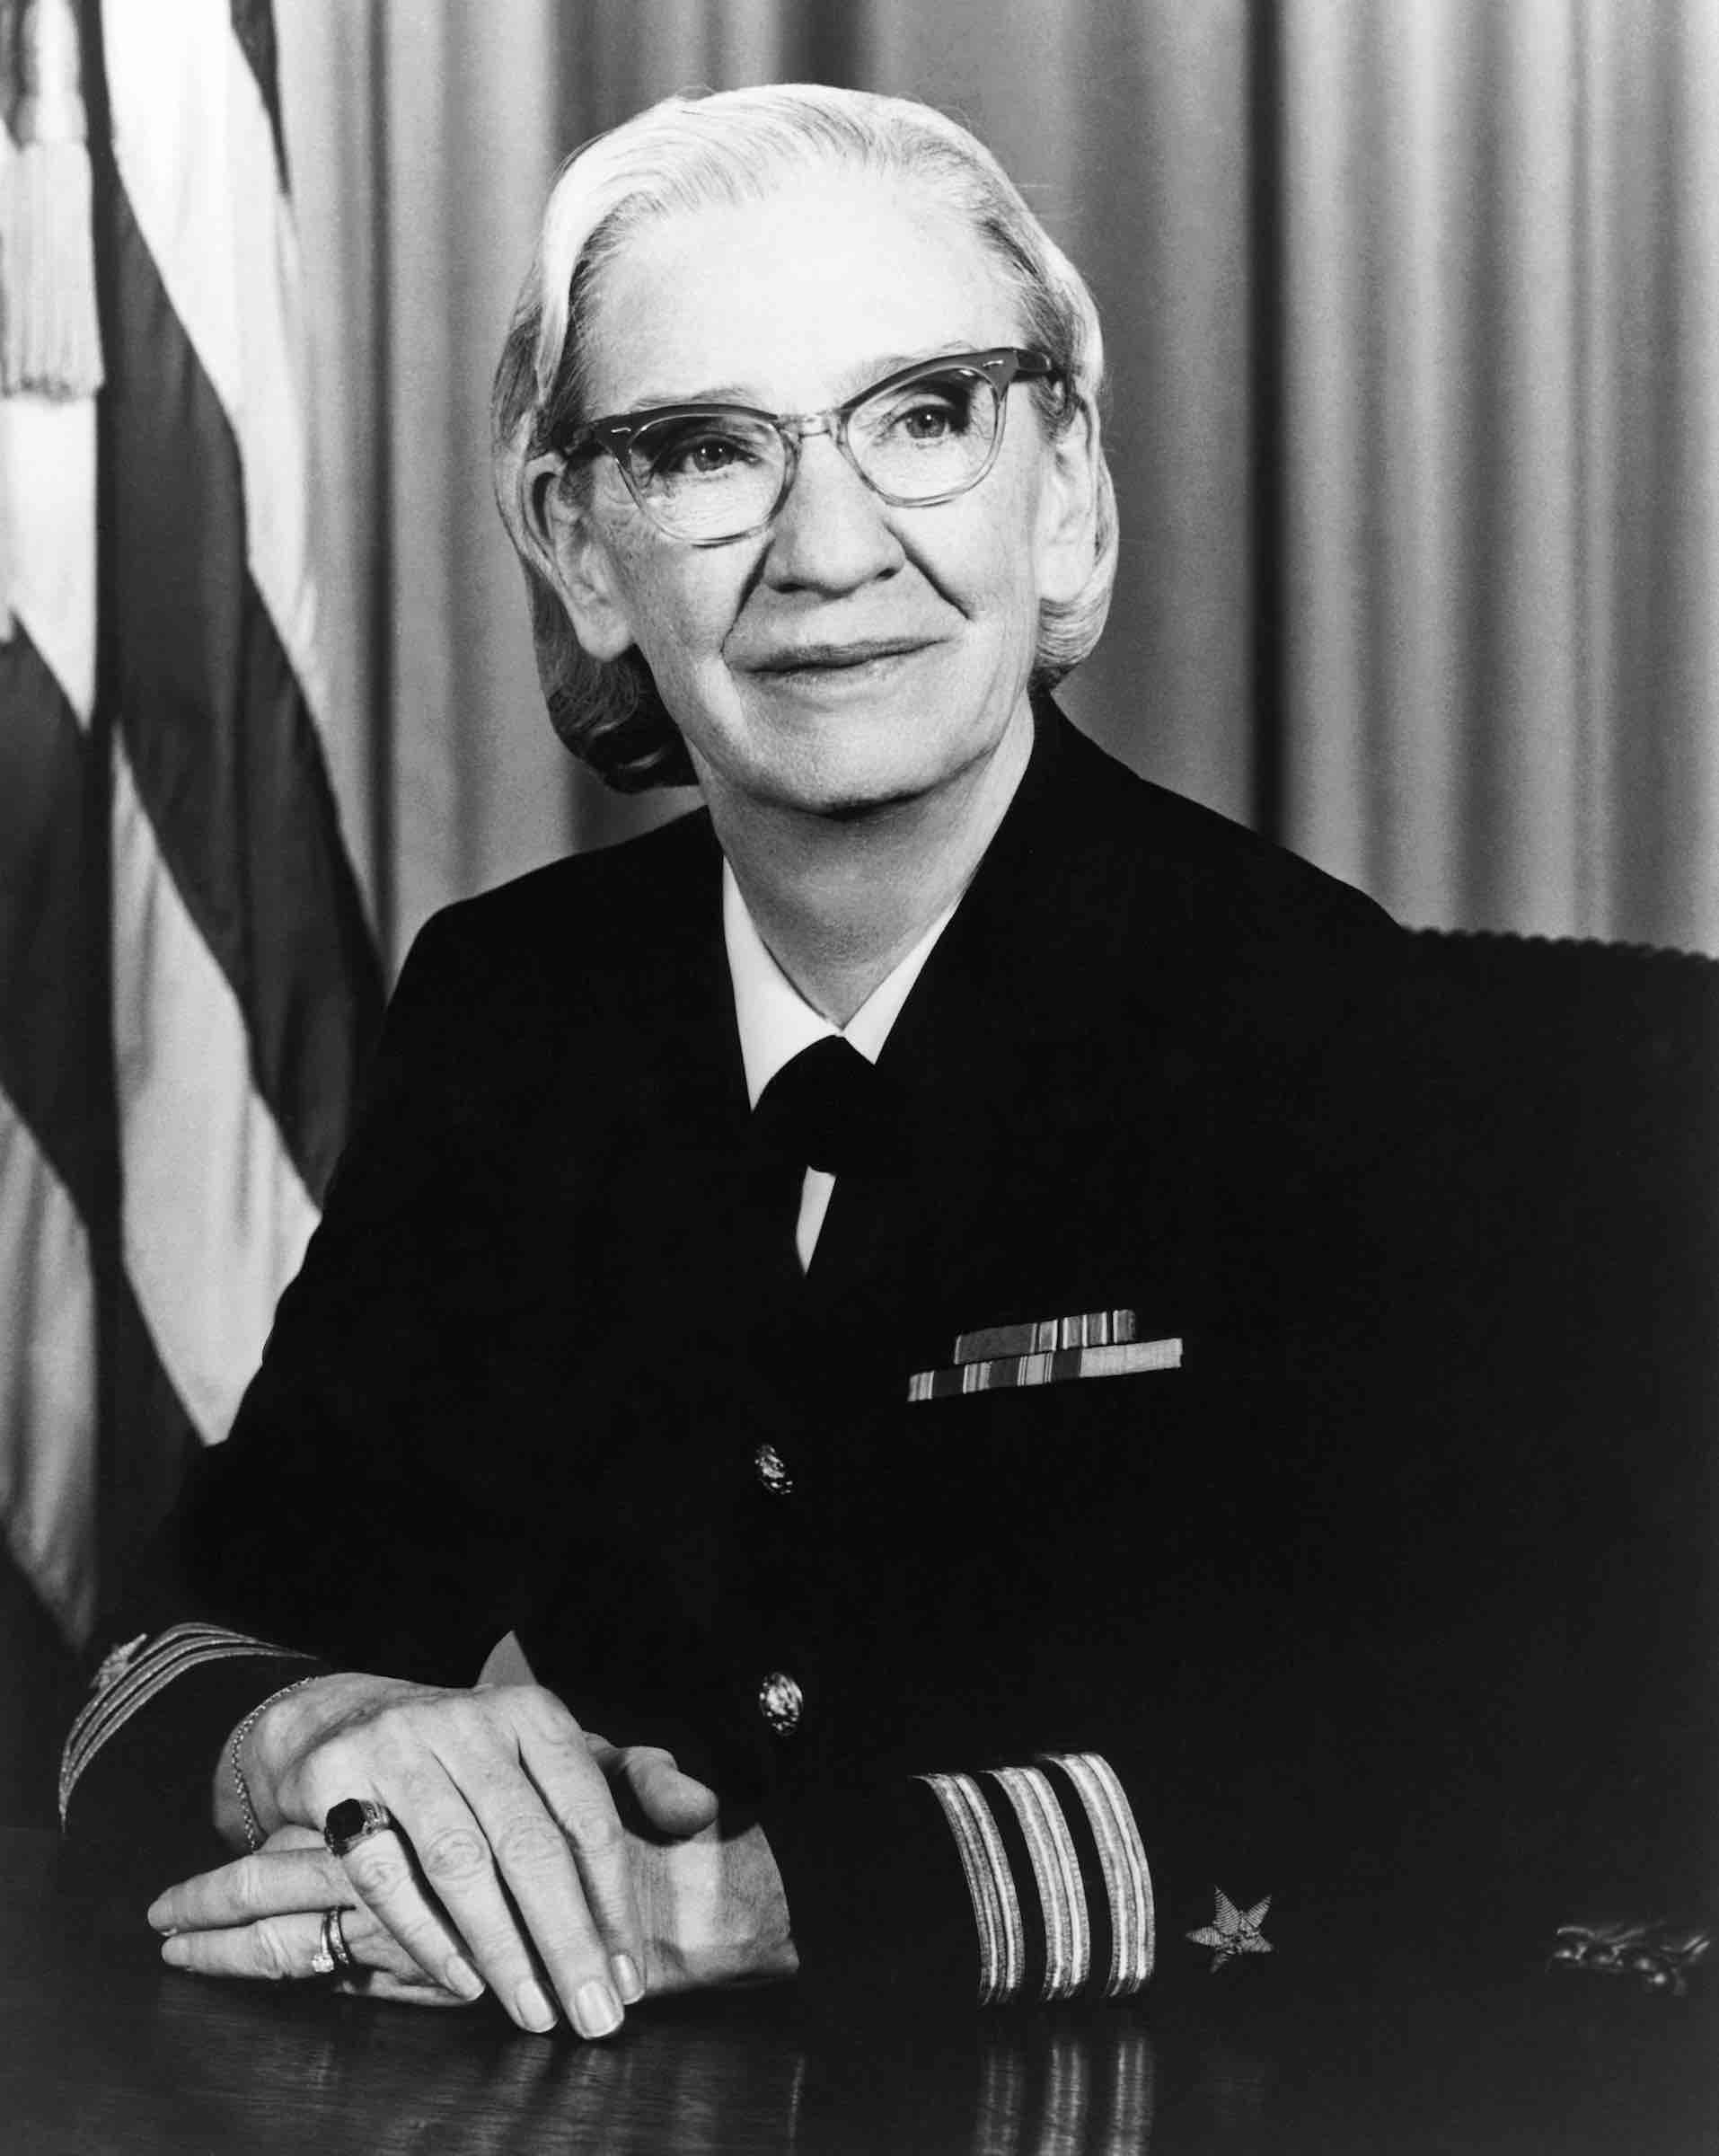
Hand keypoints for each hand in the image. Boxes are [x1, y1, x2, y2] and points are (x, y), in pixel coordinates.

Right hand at [198, 1675, 719, 2036]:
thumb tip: (701, 1808)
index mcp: (533, 1717)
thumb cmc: (470, 1757)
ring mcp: (399, 1747)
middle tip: (594, 2016)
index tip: (631, 1978)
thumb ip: (630, 1777)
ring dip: (504, 1950)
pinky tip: (465, 1982)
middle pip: (530, 1844)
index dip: (614, 1902)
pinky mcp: (335, 1780)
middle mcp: (469, 1723)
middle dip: (569, 1940)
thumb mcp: (549, 1750)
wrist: (339, 1719)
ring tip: (536, 2014)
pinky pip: (384, 1875)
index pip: (588, 1816)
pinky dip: (426, 1936)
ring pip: (460, 1864)